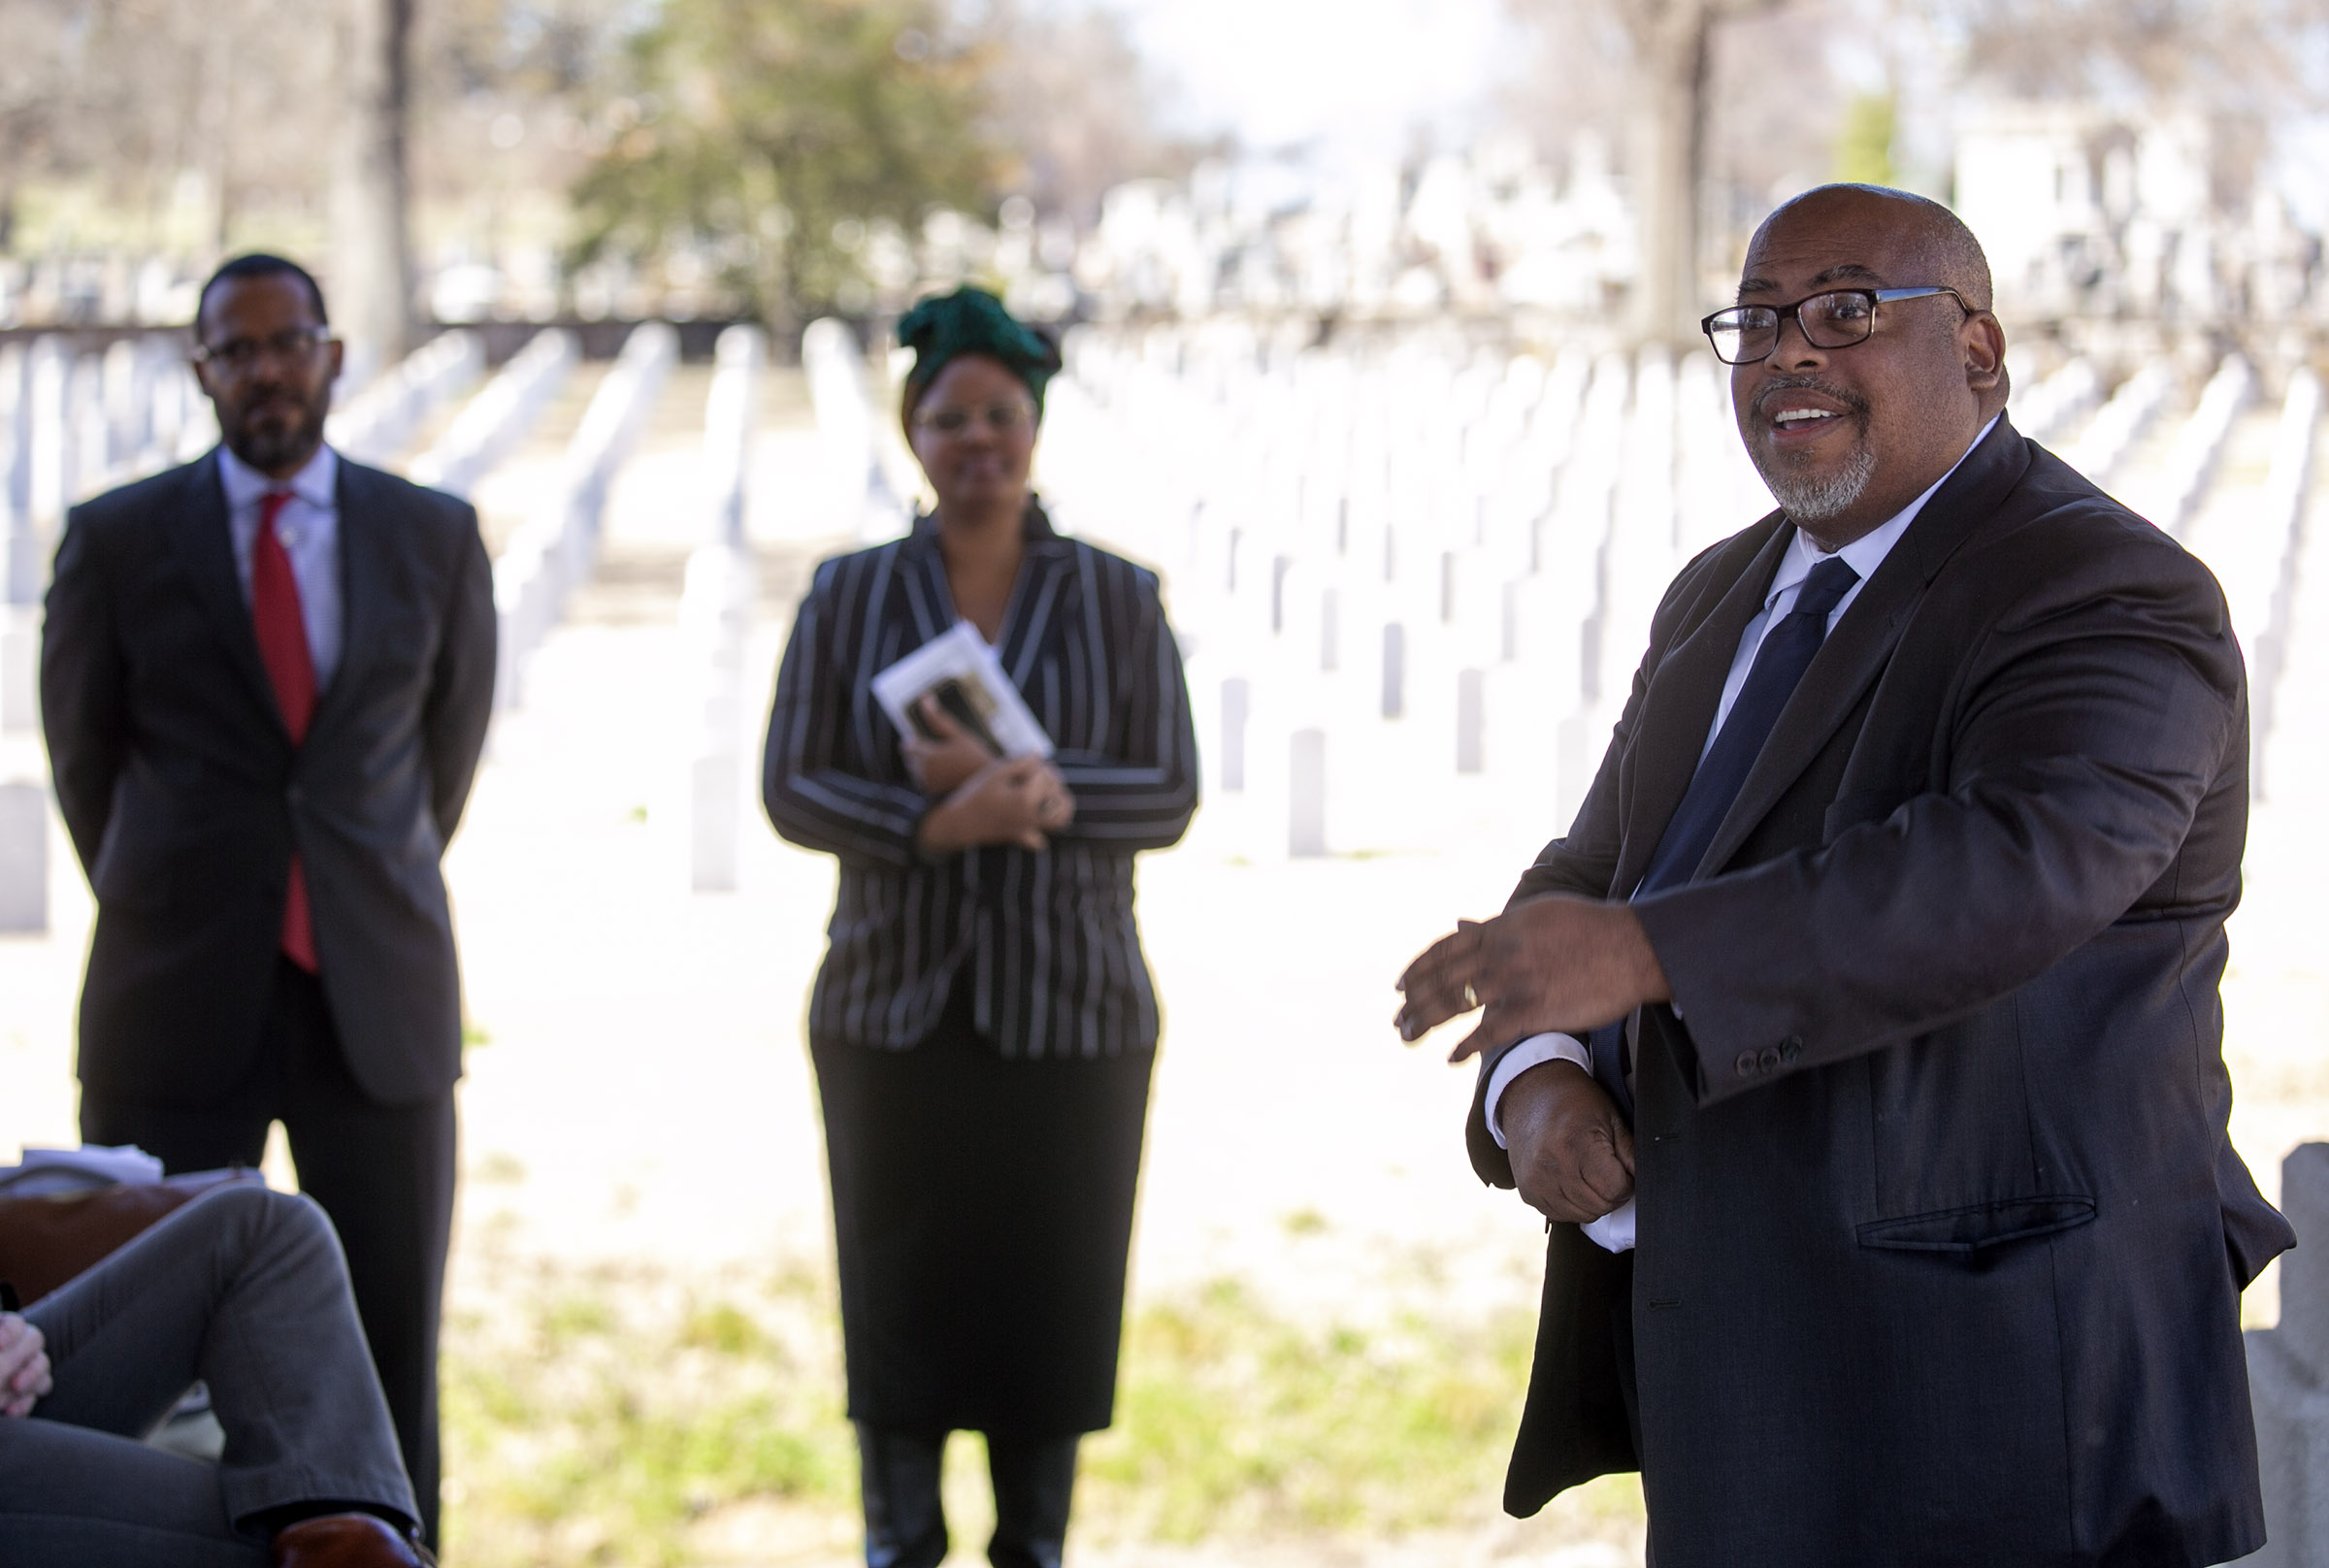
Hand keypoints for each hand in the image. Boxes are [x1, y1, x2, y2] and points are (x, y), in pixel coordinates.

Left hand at [0, 1313, 50, 1416]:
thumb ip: (0, 1361)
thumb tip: (8, 1364)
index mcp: (0, 1335)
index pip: (14, 1325)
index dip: (10, 1333)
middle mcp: (11, 1348)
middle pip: (34, 1340)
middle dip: (20, 1357)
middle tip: (7, 1376)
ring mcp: (19, 1370)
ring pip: (42, 1365)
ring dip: (30, 1379)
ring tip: (11, 1392)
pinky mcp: (23, 1395)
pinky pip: (37, 1394)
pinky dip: (25, 1403)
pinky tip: (10, 1412)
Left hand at [901, 696, 996, 796]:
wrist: (988, 787)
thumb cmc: (975, 758)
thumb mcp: (958, 735)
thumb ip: (938, 719)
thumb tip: (925, 698)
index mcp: (926, 755)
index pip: (908, 744)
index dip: (918, 740)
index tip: (933, 740)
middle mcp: (922, 771)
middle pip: (910, 757)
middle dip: (922, 751)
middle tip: (944, 750)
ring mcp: (926, 784)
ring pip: (915, 768)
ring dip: (925, 763)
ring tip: (948, 762)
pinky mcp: (931, 793)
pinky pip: (922, 780)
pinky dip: (930, 775)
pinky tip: (948, 772)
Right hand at [919, 757, 1070, 853]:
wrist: (958, 823)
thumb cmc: (975, 794)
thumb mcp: (995, 772)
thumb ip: (1021, 762)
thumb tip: (1038, 755)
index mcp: (1026, 798)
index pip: (1044, 775)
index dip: (1037, 765)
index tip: (1023, 764)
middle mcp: (1032, 816)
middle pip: (1060, 797)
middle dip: (1053, 782)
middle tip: (1039, 775)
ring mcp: (1028, 830)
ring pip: (1060, 820)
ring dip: (1060, 805)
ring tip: (1047, 793)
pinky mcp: (1021, 838)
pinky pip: (1039, 840)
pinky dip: (1041, 830)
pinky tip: (1032, 818)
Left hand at [1393, 894, 1670, 1061]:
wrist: (1631, 947)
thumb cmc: (1588, 927)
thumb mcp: (1536, 914)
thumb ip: (1495, 924)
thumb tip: (1461, 924)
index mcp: (1499, 928)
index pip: (1444, 950)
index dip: (1417, 969)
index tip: (1399, 986)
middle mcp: (1499, 953)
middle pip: (1442, 979)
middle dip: (1413, 1002)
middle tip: (1397, 1021)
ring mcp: (1514, 981)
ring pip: (1455, 1005)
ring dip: (1425, 1023)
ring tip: (1408, 1037)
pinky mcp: (1533, 1010)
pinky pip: (1489, 1033)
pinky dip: (1466, 1047)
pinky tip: (1451, 1059)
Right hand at [1501, 1059, 1635, 1221]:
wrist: (1531, 1092)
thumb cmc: (1573, 1101)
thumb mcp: (1611, 1118)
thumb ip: (1631, 1153)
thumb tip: (1646, 1180)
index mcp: (1575, 1144)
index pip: (1615, 1189)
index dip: (1627, 1182)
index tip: (1623, 1169)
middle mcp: (1551, 1166)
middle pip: (1599, 1206)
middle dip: (1612, 1193)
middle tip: (1609, 1171)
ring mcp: (1536, 1182)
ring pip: (1581, 1215)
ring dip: (1593, 1201)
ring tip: (1590, 1174)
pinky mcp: (1527, 1192)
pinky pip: (1561, 1215)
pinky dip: (1573, 1204)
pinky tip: (1573, 1180)